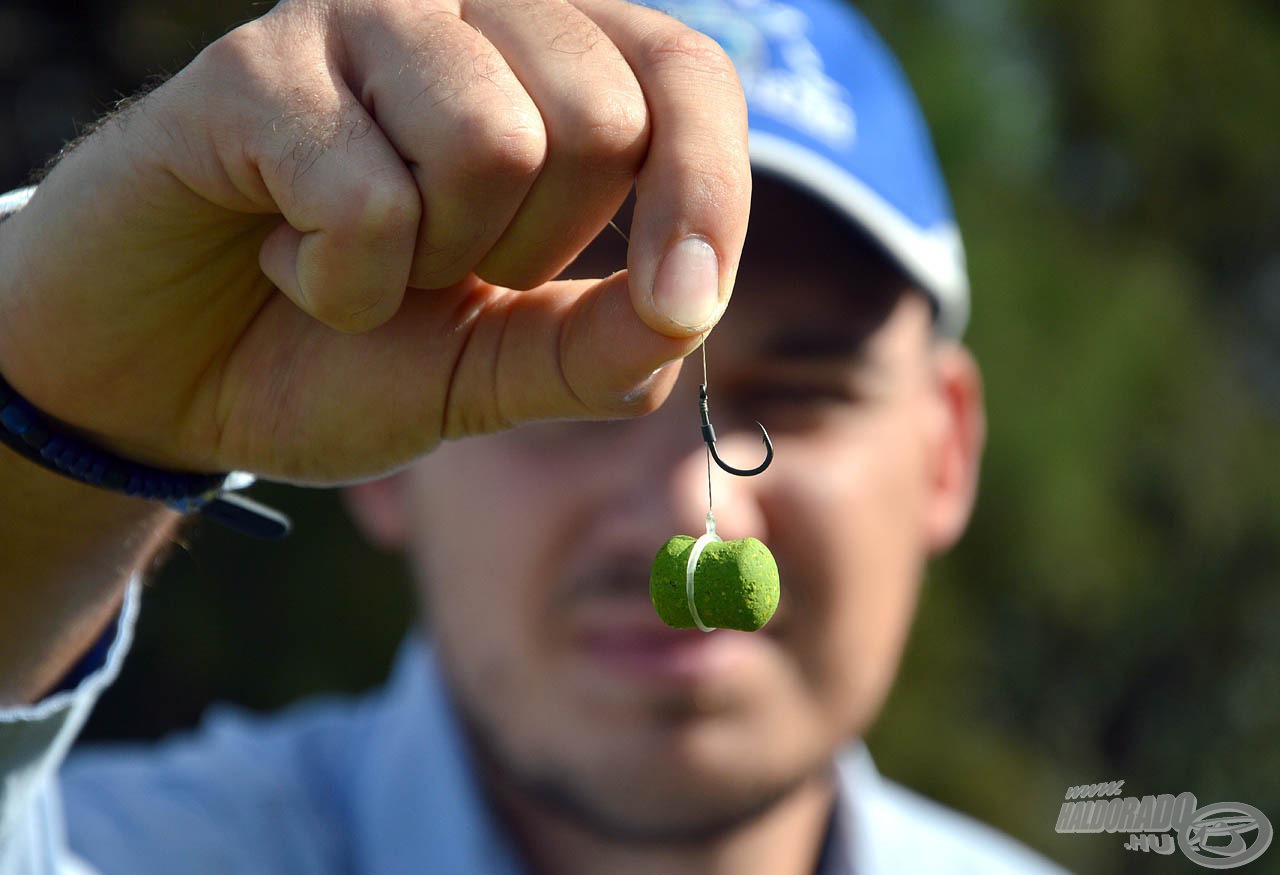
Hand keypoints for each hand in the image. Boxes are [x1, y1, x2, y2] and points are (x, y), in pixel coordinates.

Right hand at [0, 0, 748, 483]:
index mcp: (548, 67)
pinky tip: (286, 260)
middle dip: (525, 250)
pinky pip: (367, 197)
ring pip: (491, 140)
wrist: (177, 377)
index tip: (682, 306)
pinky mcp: (252, 67)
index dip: (708, 194)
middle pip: (598, 120)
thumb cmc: (345, 349)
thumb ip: (596, 348)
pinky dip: (338, 282)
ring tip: (360, 258)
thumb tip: (685, 313)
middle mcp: (464, 13)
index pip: (686, 81)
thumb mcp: (494, 370)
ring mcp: (355, 24)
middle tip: (440, 268)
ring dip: (427, 261)